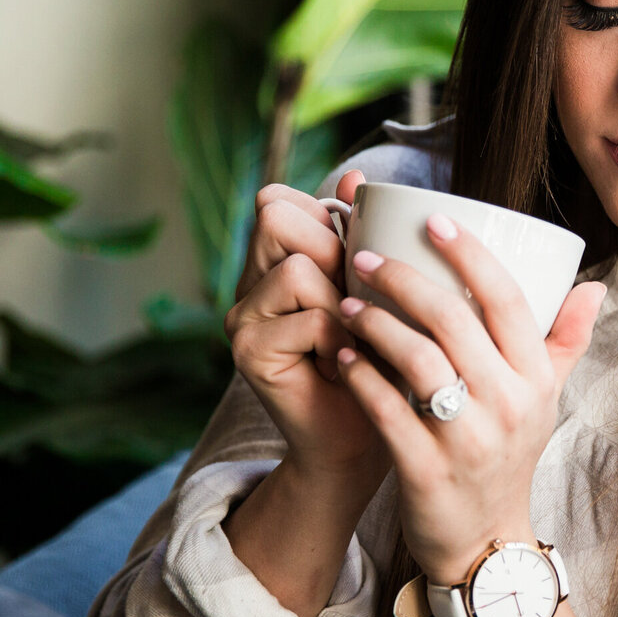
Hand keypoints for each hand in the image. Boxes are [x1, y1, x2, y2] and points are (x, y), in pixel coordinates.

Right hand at [224, 170, 388, 489]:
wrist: (359, 440)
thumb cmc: (376, 362)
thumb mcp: (375, 290)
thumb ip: (362, 235)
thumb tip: (356, 176)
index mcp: (272, 259)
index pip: (278, 200)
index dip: (323, 217)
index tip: (353, 260)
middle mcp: (246, 282)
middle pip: (276, 218)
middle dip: (331, 249)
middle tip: (354, 298)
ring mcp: (241, 316)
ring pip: (297, 267)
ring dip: (342, 301)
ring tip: (352, 337)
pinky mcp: (247, 351)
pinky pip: (308, 318)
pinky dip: (339, 341)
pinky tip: (345, 366)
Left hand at [333, 212, 606, 583]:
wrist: (483, 543)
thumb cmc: (507, 455)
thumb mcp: (544, 400)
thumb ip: (566, 340)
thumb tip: (594, 286)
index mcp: (536, 378)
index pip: (508, 300)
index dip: (471, 254)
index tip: (434, 219)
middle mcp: (509, 405)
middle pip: (454, 321)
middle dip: (403, 279)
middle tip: (363, 257)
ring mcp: (469, 440)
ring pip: (417, 361)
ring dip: (375, 324)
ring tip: (347, 303)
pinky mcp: (427, 470)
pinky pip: (387, 410)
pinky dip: (360, 376)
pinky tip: (342, 352)